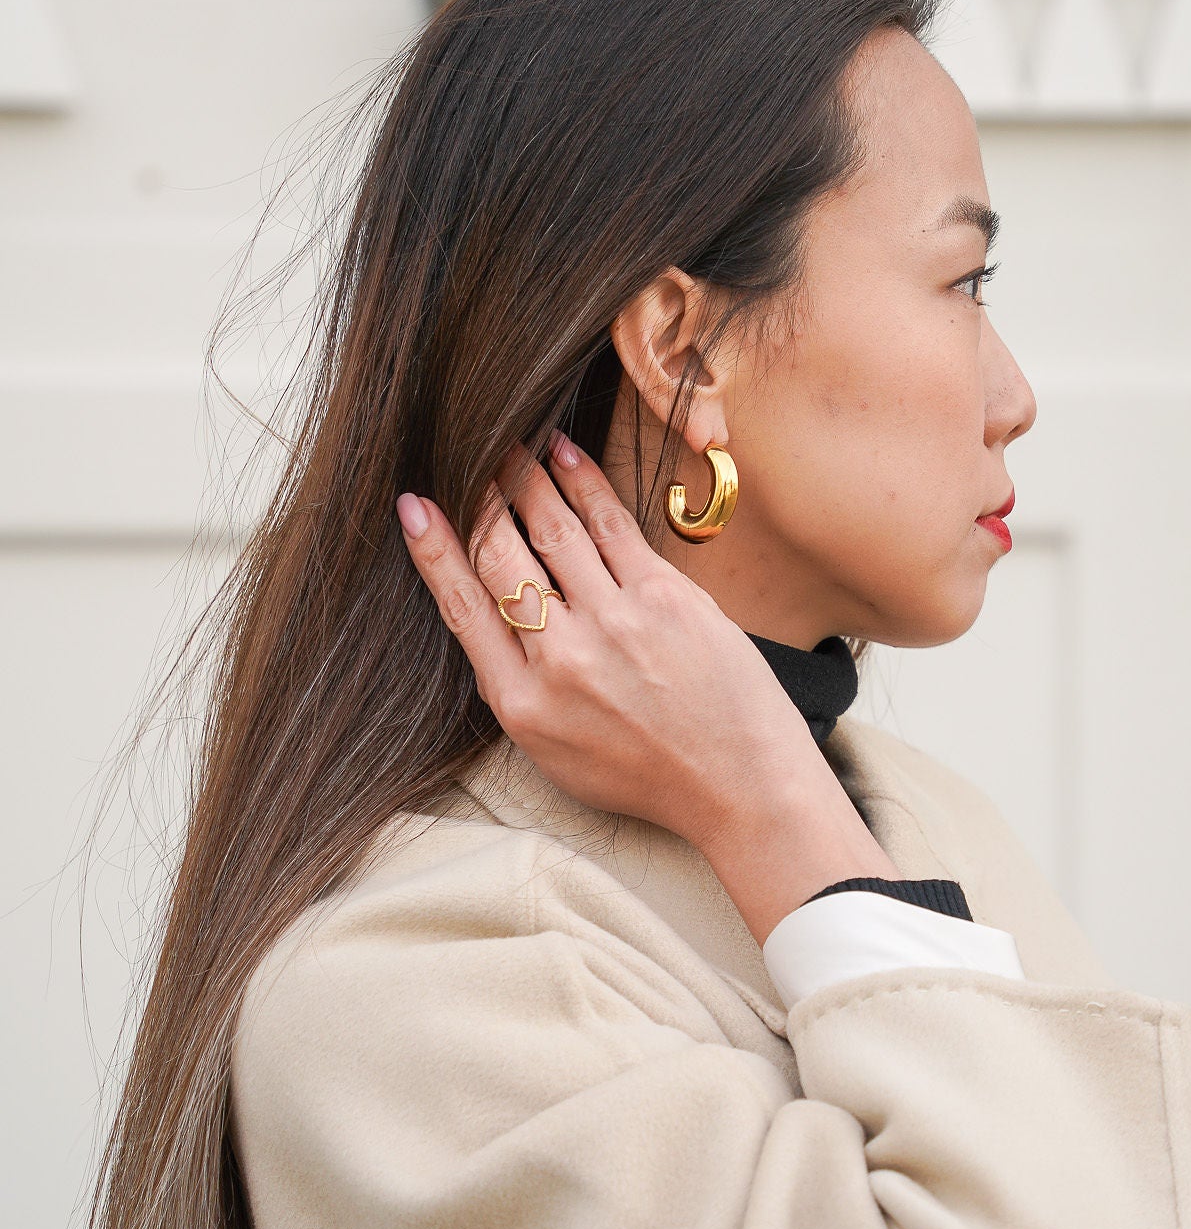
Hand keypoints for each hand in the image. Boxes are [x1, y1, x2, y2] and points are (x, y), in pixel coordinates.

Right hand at [396, 433, 897, 941]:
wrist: (738, 785)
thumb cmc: (649, 774)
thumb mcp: (558, 755)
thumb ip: (521, 691)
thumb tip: (495, 625)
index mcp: (524, 705)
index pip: (463, 609)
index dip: (433, 551)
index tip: (413, 507)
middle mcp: (562, 660)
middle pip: (502, 559)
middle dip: (479, 500)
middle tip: (464, 456)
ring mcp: (615, 624)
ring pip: (554, 532)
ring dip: (526, 480)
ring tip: (509, 443)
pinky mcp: (665, 597)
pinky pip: (612, 526)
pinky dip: (583, 484)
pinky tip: (563, 455)